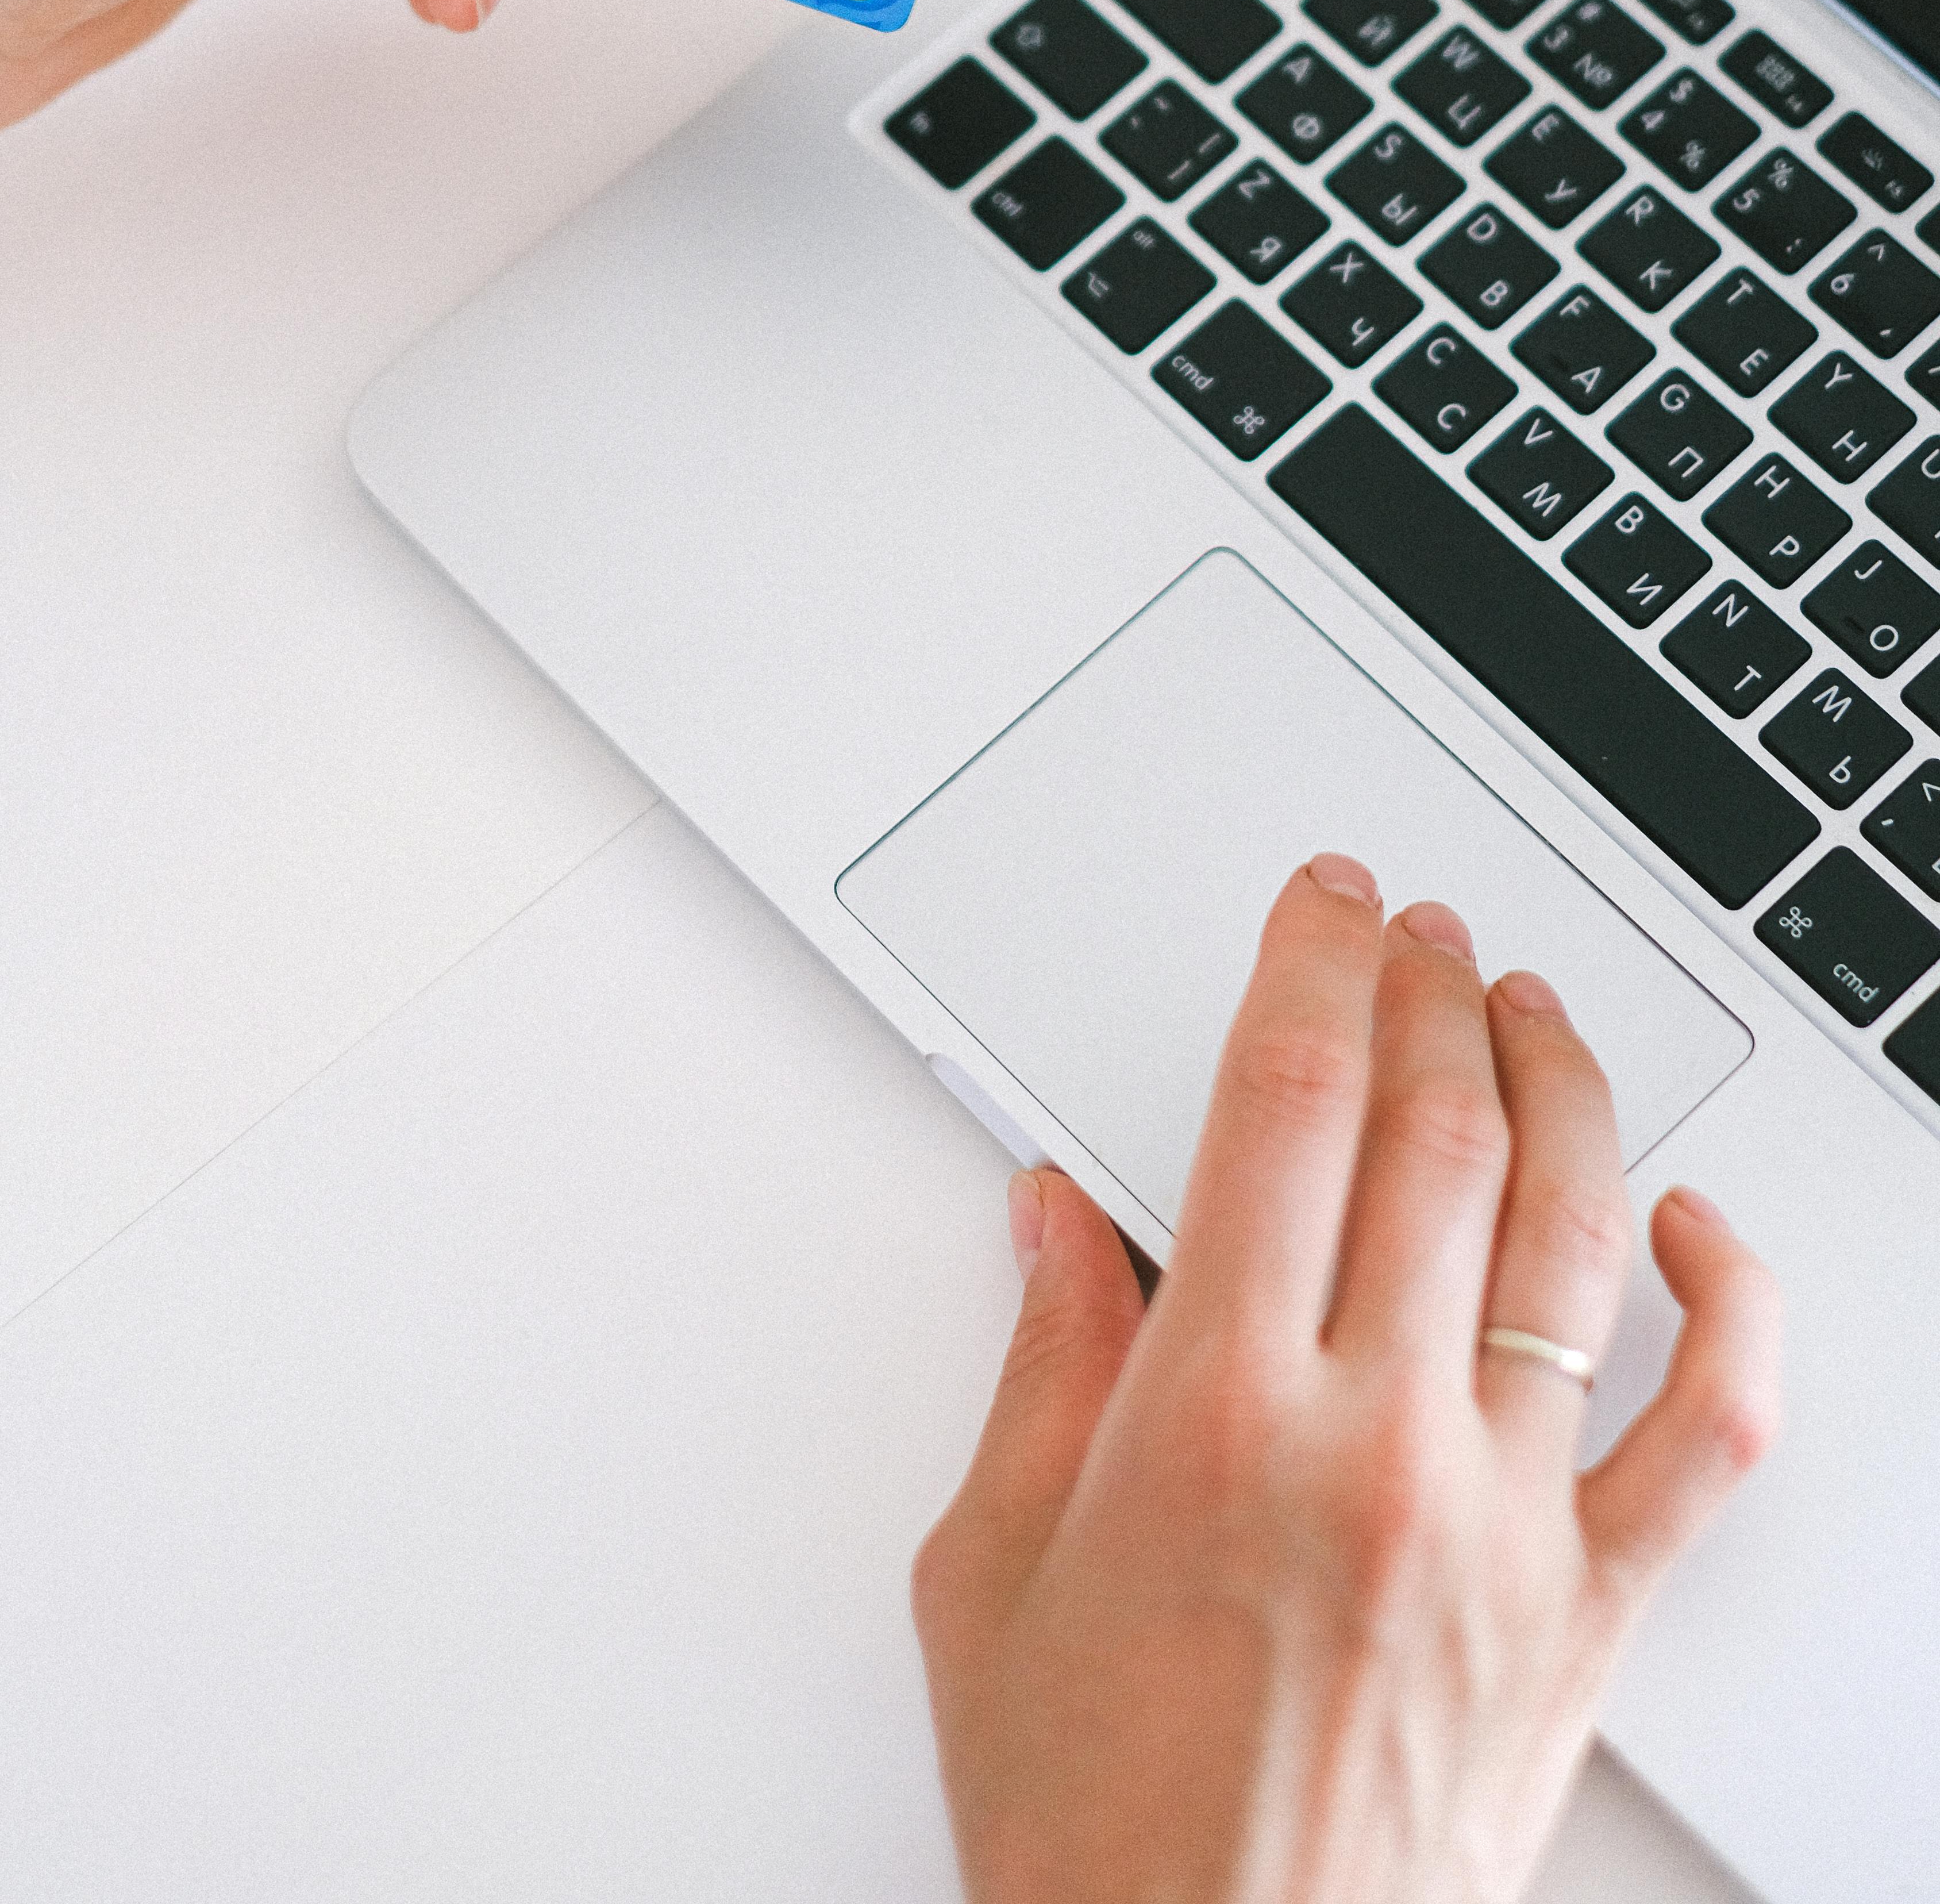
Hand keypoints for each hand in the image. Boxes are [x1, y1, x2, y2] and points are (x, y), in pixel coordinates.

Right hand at [913, 856, 1779, 1903]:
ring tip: (1529, 1007)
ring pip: (1568, 1232)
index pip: (1288, 1102)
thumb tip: (1058, 1220)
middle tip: (1416, 927)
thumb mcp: (991, 1577)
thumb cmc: (1100, 1824)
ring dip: (1556, 1082)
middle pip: (1433, 1129)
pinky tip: (1691, 1225)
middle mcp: (1374, 1443)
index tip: (1322, 906)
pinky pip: (1706, 1432)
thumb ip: (1038, 1369)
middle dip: (1427, 987)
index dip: (1311, 966)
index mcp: (1214, 1416)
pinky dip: (1725, 1305)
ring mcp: (1501, 1524)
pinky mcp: (1587, 1613)